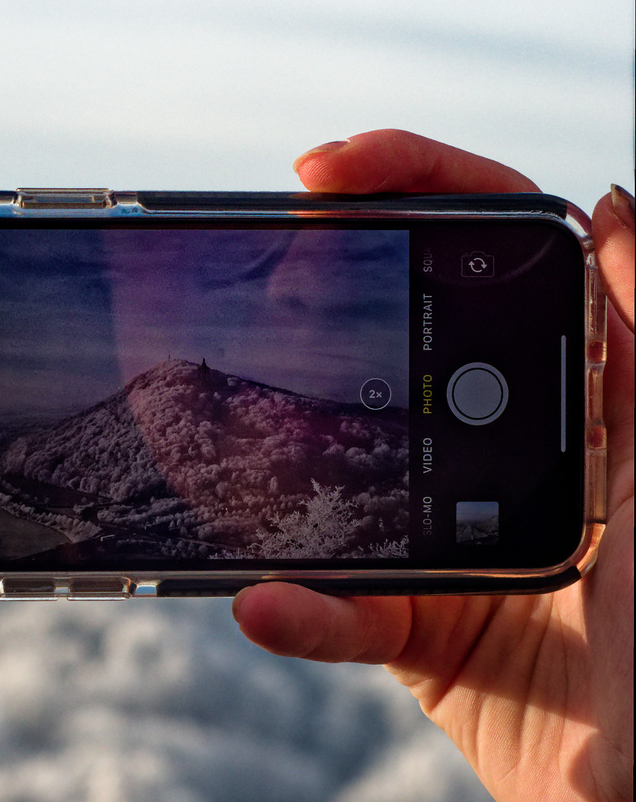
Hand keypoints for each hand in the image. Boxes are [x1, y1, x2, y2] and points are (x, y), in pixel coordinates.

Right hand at [234, 131, 633, 801]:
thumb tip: (616, 203)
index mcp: (592, 399)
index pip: (502, 258)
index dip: (421, 188)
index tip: (329, 171)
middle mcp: (514, 454)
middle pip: (399, 340)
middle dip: (321, 293)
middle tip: (246, 266)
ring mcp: (456, 538)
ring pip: (340, 474)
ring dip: (270, 461)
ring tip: (207, 437)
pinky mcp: (421, 631)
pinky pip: (343, 611)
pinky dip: (302, 612)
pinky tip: (270, 603)